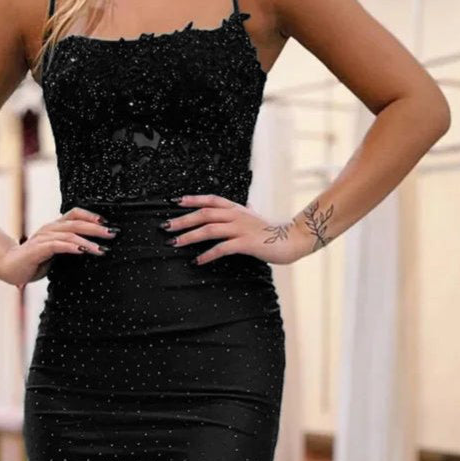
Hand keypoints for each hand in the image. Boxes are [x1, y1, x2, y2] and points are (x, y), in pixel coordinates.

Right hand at [0, 207, 115, 286]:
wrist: (8, 268)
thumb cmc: (32, 262)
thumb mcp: (55, 254)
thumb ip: (68, 249)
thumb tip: (90, 250)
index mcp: (54, 228)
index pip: (74, 214)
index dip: (91, 216)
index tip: (107, 223)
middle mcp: (49, 229)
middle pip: (76, 222)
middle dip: (96, 228)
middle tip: (113, 234)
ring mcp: (43, 238)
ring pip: (69, 234)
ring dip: (87, 241)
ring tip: (101, 250)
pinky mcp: (37, 249)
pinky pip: (57, 245)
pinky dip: (71, 247)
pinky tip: (82, 250)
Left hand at [164, 194, 306, 266]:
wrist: (294, 239)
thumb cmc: (273, 231)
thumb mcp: (255, 218)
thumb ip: (245, 213)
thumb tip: (242, 206)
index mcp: (237, 209)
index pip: (211, 199)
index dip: (192, 199)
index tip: (174, 202)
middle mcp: (237, 215)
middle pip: (204, 213)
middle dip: (183, 220)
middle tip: (165, 226)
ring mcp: (241, 228)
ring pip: (209, 228)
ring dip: (190, 236)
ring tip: (175, 243)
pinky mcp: (246, 243)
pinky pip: (223, 248)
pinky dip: (208, 254)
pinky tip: (198, 261)